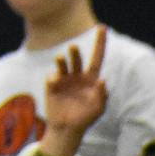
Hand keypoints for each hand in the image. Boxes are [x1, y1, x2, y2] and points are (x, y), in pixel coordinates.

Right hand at [39, 27, 107, 155]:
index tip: (102, 27)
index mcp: (91, 79)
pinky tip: (55, 84)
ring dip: (62, 60)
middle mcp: (77, 76)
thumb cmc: (85, 118)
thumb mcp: (98, 109)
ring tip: (61, 59)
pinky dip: (54, 78)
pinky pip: (52, 76)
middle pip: (77, 59)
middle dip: (75, 53)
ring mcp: (64, 79)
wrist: (67, 128)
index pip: (97, 58)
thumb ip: (102, 95)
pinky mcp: (52, 84)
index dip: (100, 43)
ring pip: (63, 63)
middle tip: (74, 47)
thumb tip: (102, 79)